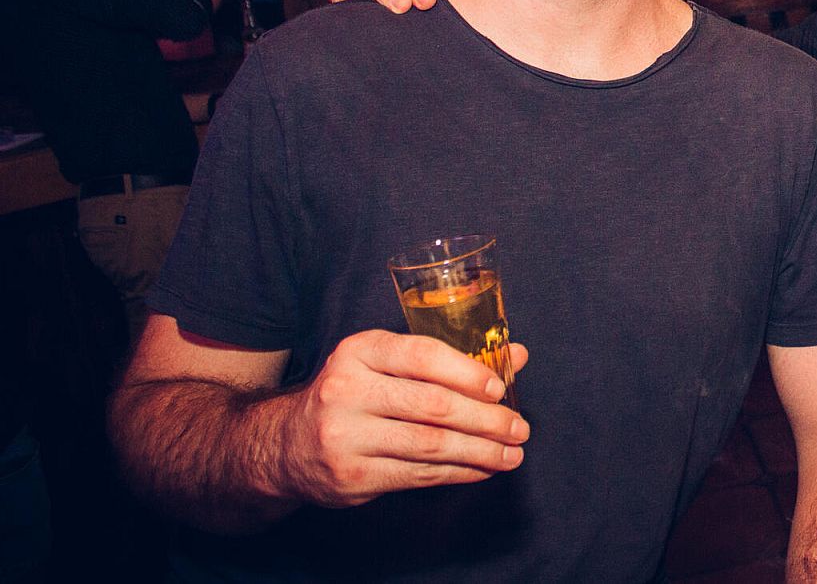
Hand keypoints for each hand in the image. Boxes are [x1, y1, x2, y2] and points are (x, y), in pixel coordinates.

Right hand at [277, 329, 528, 508]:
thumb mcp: (388, 362)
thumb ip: (450, 357)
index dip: (467, 372)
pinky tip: (482, 469)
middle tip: (519, 428)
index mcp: (359, 350)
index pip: (422, 355)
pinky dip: (458, 472)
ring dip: (480, 451)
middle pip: (433, 405)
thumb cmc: (355, 393)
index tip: (500, 389)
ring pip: (430, 445)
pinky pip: (418, 475)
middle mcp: (347, 389)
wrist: (287, 445)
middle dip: (486, 420)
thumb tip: (516, 355)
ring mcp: (346, 436)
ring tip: (511, 453)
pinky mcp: (351, 475)